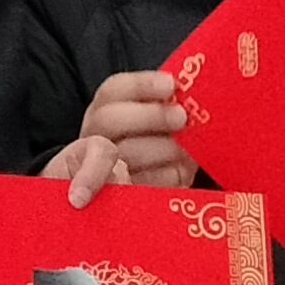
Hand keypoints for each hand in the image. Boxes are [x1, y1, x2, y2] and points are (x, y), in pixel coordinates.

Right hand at [45, 67, 195, 207]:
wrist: (141, 199)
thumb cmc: (156, 149)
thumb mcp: (154, 124)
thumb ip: (165, 107)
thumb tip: (188, 96)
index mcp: (105, 111)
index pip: (114, 90)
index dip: (142, 84)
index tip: (170, 85)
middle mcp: (96, 137)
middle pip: (110, 119)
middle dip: (150, 116)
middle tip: (181, 118)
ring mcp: (102, 169)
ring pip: (124, 154)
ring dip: (161, 149)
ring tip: (186, 151)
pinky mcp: (118, 199)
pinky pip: (141, 185)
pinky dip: (165, 176)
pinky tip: (181, 172)